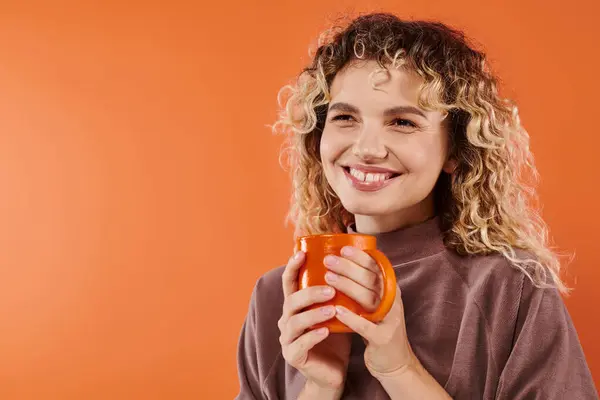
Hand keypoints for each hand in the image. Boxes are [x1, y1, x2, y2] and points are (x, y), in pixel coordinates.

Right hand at [278, 251, 351, 392]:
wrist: (332, 371)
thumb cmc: (335, 337)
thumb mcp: (335, 310)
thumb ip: (335, 291)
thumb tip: (351, 263)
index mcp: (295, 305)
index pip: (289, 282)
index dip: (292, 266)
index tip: (302, 252)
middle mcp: (287, 319)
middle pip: (291, 301)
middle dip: (310, 293)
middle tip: (331, 289)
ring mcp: (287, 339)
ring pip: (294, 322)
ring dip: (313, 314)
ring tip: (332, 310)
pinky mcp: (293, 356)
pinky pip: (300, 344)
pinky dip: (312, 336)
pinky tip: (326, 331)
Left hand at [324, 246, 415, 377]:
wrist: (395, 362)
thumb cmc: (378, 327)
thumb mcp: (375, 303)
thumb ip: (364, 286)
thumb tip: (340, 262)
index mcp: (390, 289)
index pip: (377, 267)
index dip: (360, 256)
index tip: (342, 248)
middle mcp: (392, 301)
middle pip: (371, 279)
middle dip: (348, 268)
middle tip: (329, 260)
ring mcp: (390, 319)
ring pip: (368, 298)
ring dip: (347, 286)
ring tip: (328, 278)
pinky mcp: (383, 338)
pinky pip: (367, 326)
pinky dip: (352, 318)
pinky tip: (337, 310)